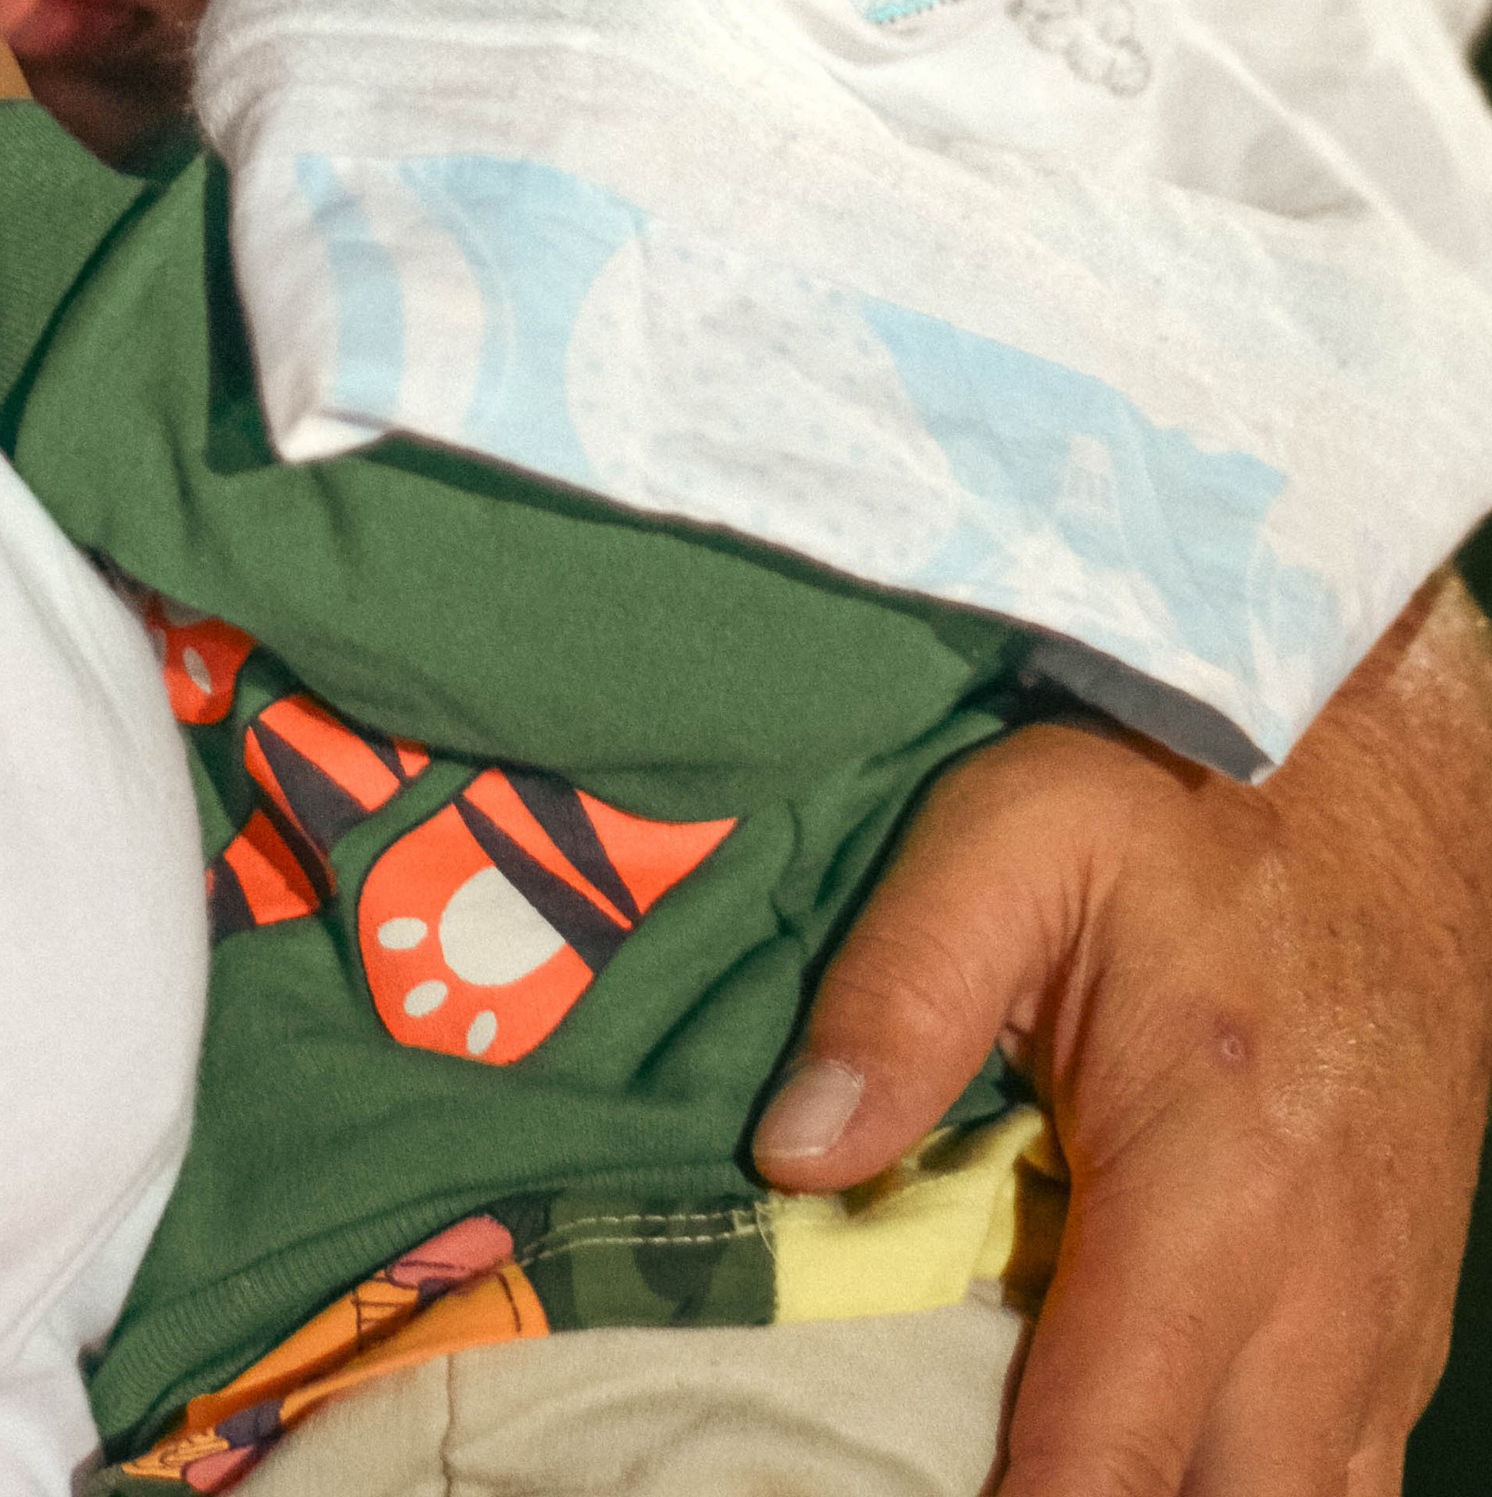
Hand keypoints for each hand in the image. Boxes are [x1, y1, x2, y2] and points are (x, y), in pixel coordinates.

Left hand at [752, 572, 1491, 1490]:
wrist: (1382, 770)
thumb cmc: (1183, 797)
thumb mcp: (1011, 834)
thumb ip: (898, 993)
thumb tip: (793, 1155)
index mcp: (1213, 1190)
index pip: (1109, 1459)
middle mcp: (1322, 1292)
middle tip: (969, 1479)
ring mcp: (1384, 1315)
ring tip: (1045, 1457)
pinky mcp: (1404, 1308)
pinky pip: (1343, 1467)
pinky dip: (1244, 1477)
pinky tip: (1151, 1443)